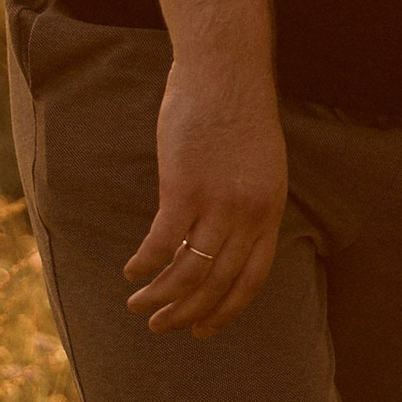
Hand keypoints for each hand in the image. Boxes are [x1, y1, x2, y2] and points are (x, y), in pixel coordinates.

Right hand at [124, 59, 287, 336]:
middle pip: (218, 283)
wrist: (226, 72)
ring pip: (189, 270)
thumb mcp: (261, 165)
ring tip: (138, 307)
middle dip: (187, 313)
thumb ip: (249, 203)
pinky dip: (144, 264)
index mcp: (270, 211)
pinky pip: (162, 242)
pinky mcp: (184, 187)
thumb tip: (226, 237)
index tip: (204, 329)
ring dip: (160, 296)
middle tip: (161, 327)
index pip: (253, 279)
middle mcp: (248, 214)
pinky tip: (131, 272)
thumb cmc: (239, 112)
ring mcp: (217, 203)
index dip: (227, 310)